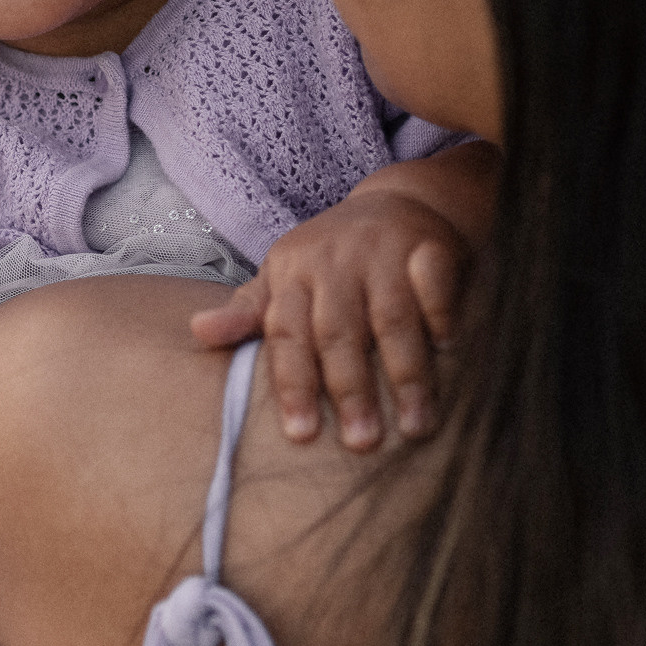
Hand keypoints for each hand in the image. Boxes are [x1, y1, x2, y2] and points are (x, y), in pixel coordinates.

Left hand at [190, 188, 466, 449]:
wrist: (401, 202)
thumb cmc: (334, 259)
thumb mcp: (283, 277)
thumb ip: (248, 312)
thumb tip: (197, 333)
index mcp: (293, 273)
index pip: (287, 336)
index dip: (293, 386)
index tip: (302, 435)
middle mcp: (335, 261)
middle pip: (339, 333)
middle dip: (350, 390)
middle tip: (362, 443)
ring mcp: (383, 251)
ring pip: (391, 318)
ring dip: (406, 374)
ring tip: (414, 425)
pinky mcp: (429, 245)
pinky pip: (434, 285)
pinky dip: (441, 317)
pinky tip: (448, 354)